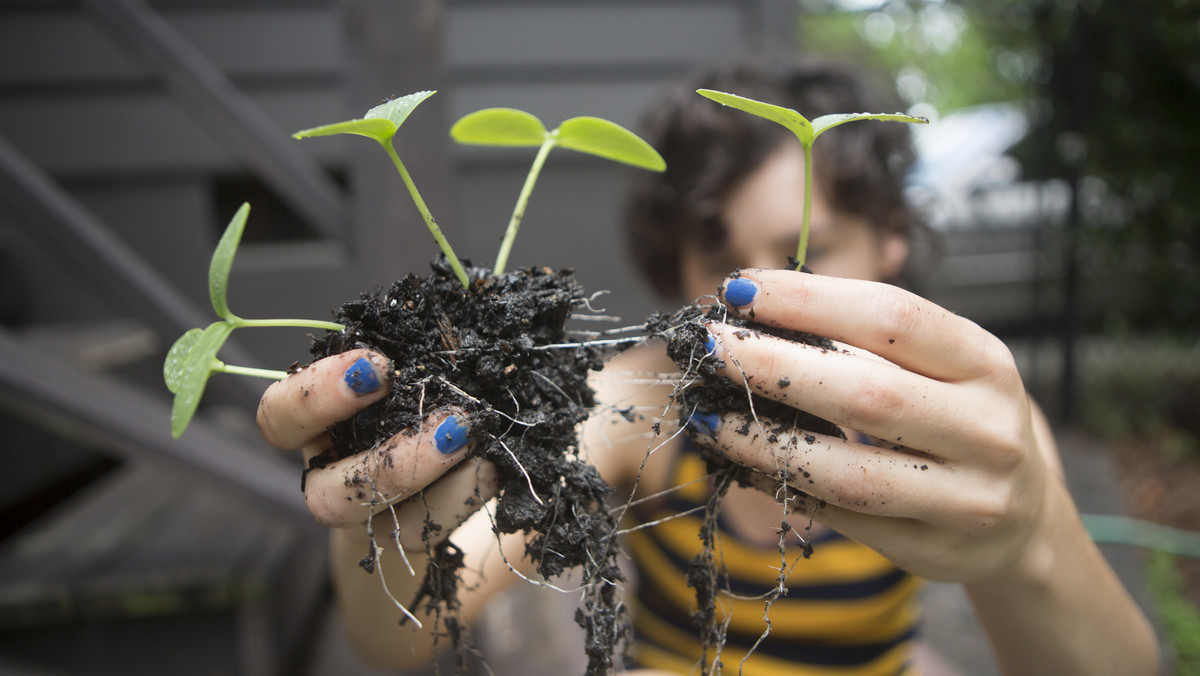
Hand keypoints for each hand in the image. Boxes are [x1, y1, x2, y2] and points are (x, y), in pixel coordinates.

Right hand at [256, 348, 498, 546]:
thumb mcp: (418, 358)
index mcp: (318, 423)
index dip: (318, 396)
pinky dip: (466, 495)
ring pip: (384, 526)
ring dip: (439, 487)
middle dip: (390, 462)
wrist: (451, 462)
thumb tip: (479, 293)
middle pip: (328, 496)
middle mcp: (335, 477)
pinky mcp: (414, 538)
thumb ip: (425, 339)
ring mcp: (374, 518)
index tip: (378, 366)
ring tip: (478, 442)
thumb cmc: (423, 390)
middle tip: (452, 424)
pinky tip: (495, 466)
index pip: (281, 417)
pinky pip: (432, 531)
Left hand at [691, 269, 1052, 582]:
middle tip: (710, 346)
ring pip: (848, 472)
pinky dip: (784, 486)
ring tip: (709, 415)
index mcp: (986, 363)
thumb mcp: (940, 364)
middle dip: (773, 366)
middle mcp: (987, 430)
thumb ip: (864, 337)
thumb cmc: (958, 415)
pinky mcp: (933, 550)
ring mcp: (966, 499)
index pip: (892, 317)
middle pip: (866, 392)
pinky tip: (742, 462)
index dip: (809, 300)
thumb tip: (753, 308)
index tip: (741, 289)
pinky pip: (842, 517)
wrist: (1023, 515)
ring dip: (764, 441)